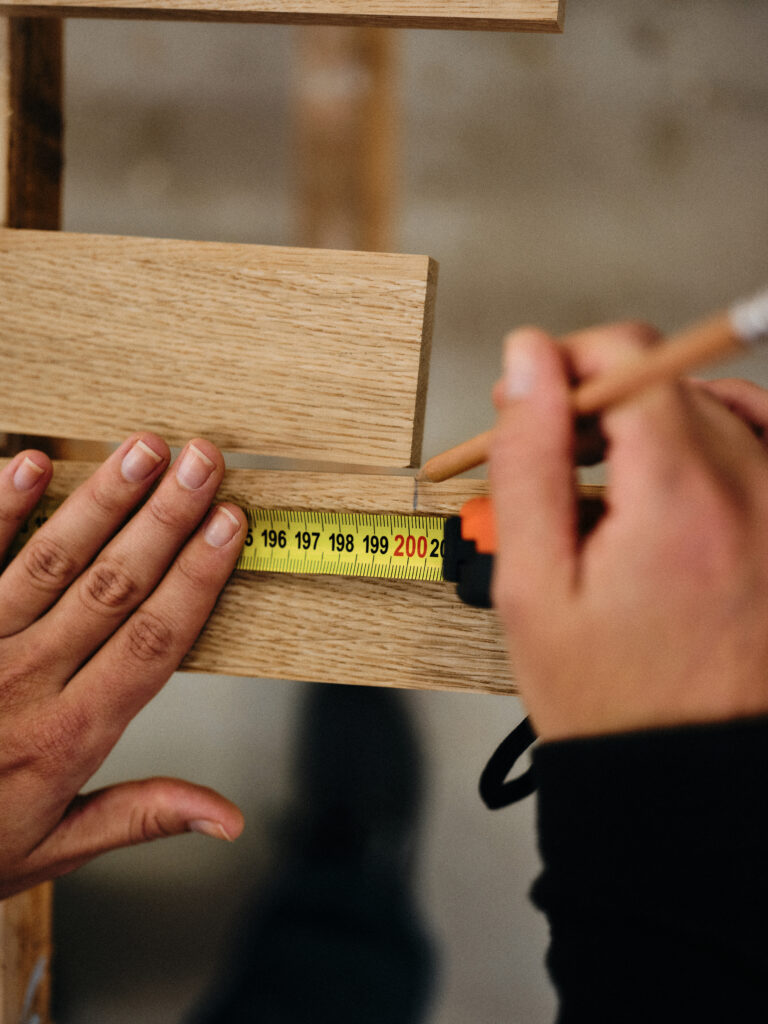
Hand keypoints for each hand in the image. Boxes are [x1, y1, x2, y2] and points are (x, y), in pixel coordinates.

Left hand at [0, 435, 245, 897]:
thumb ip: (141, 815)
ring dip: (101, 500)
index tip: (230, 527)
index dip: (197, 579)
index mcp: (68, 735)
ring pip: (50, 561)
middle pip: (112, 587)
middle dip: (165, 518)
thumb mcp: (53, 847)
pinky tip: (32, 463)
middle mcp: (24, 682)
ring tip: (143, 448)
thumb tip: (227, 818)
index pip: (153, 642)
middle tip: (204, 461)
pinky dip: (0, 511)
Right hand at [490, 323, 767, 740]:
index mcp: (680, 499)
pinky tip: (679, 476)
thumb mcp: (533, 586)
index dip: (570, 362)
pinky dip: (718, 437)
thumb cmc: (609, 698)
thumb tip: (529, 363)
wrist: (688, 773)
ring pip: (718, 404)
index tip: (539, 401)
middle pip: (671, 380)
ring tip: (617, 482)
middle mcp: (754, 491)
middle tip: (563, 463)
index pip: (632, 356)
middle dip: (604, 403)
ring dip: (658, 421)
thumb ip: (528, 459)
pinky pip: (766, 437)